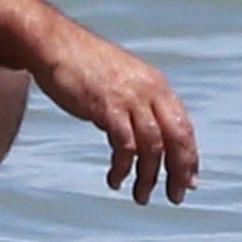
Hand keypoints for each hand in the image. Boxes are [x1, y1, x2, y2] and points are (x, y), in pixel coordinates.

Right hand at [32, 21, 197, 204]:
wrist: (53, 44)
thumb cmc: (81, 63)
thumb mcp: (120, 80)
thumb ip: (135, 105)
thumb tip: (140, 139)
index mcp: (156, 85)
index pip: (183, 127)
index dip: (189, 157)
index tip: (188, 181)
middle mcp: (149, 92)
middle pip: (176, 139)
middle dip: (178, 172)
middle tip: (175, 196)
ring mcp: (129, 99)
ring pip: (152, 147)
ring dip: (148, 177)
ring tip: (141, 196)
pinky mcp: (107, 108)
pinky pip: (124, 146)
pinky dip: (123, 168)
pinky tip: (115, 179)